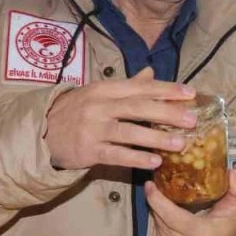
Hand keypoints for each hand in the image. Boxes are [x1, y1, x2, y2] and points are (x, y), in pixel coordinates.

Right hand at [44, 68, 197, 169]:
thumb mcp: (99, 92)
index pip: (140, 87)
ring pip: (129, 132)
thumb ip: (127, 85)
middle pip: (138, 108)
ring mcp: (93, 129)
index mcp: (105, 88)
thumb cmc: (76, 110)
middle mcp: (99, 106)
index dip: (166, 89)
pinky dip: (137, 158)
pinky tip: (155, 162)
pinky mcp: (88, 151)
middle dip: (167, 113)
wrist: (42, 131)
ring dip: (157, 138)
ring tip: (181, 143)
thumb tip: (151, 72)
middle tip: (192, 120)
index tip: (190, 93)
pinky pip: (117, 155)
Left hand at [145, 169, 235, 235]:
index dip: (156, 197)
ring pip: (156, 219)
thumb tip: (232, 171)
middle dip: (157, 197)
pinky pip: (158, 227)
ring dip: (158, 206)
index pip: (168, 214)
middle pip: (159, 214)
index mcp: (195, 233)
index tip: (151, 182)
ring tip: (164, 191)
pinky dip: (161, 216)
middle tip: (160, 179)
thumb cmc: (228, 232)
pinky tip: (168, 207)